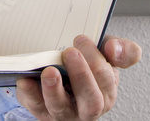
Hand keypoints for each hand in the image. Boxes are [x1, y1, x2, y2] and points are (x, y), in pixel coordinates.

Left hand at [15, 34, 140, 119]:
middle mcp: (87, 107)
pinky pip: (35, 105)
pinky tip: (26, 79)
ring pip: (61, 108)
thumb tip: (114, 48)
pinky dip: (30, 93)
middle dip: (81, 76)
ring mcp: (63, 111)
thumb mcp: (107, 53)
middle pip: (91, 102)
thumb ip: (123, 50)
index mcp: (106, 92)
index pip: (106, 81)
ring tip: (49, 71)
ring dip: (55, 90)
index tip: (81, 39)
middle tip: (70, 53)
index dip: (95, 60)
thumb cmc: (88, 64)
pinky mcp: (41, 109)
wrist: (63, 69)